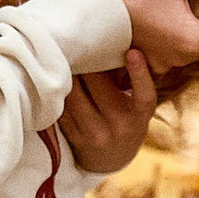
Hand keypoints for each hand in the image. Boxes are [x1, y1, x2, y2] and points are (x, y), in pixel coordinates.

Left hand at [59, 49, 158, 174]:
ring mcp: (95, 133)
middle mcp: (119, 125)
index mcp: (139, 114)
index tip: (133, 52)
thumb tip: (111, 43)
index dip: (139, 72)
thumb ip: (131, 82)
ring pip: (74, 93)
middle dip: (86, 59)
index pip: (143, 93)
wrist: (112, 160)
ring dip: (67, 71)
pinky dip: (58, 90)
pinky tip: (54, 76)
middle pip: (96, 83)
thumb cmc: (127, 121)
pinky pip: (62, 106)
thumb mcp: (137, 106)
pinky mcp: (75, 137)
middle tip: (78, 38)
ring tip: (63, 51)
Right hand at [106, 0, 198, 71]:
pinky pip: (156, 51)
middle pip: (198, 42)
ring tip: (160, 4)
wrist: (88, 10)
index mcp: (194, 44)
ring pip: (176, 46)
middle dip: (193, 20)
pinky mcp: (137, 64)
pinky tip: (147, 16)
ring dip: (173, 28)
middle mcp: (177, 62)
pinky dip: (155, 37)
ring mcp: (156, 65)